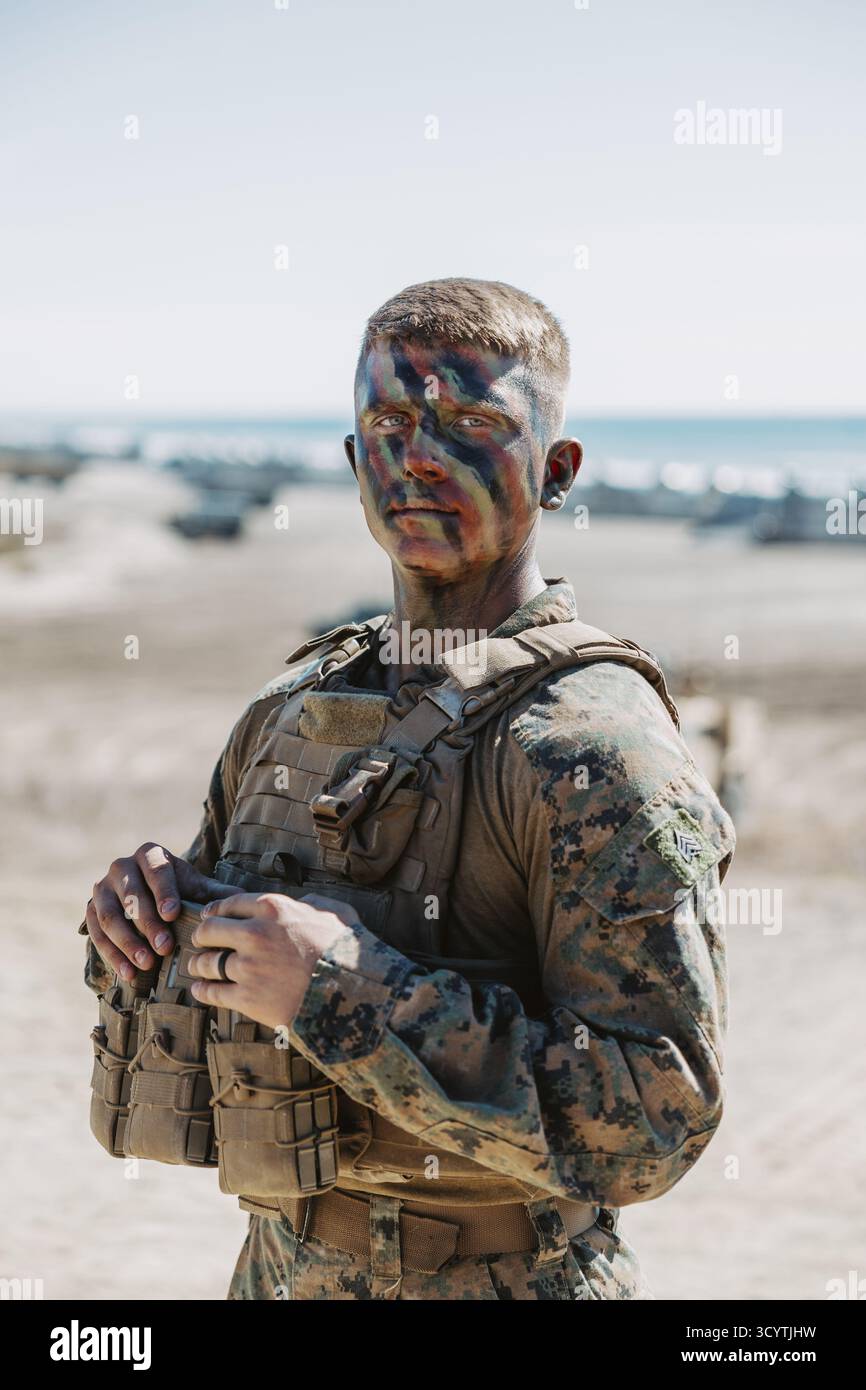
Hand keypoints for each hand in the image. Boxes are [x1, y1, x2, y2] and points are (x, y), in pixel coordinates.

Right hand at [84, 843, 236, 981]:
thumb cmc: (179, 891)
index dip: (164, 892)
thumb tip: (242, 901)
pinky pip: (96, 933)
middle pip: (131, 895)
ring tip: (146, 964)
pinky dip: (112, 955)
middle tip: (164, 948)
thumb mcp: (197, 888)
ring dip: (127, 942)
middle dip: (148, 923)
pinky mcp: (91, 909)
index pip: (156, 871)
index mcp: (150, 854)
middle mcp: (122, 866)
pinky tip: (128, 972)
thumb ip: (216, 894)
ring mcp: (102, 887)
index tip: (173, 914)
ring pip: (109, 915)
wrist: (147, 894)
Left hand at [187, 892, 357, 1029]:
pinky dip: (202, 990)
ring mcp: (249, 967)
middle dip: (202, 936)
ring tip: (198, 966)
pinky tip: (200, 989)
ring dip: (198, 964)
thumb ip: (313, 903)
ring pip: (206, 962)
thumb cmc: (348, 952)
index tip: (209, 916)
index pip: (229, 903)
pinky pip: (212, 992)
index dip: (214, 910)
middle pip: (209, 930)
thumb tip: (303, 902)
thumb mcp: (337, 913)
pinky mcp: (247, 998)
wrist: (353, 995)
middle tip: (201, 941)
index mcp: (274, 908)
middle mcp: (255, 934)